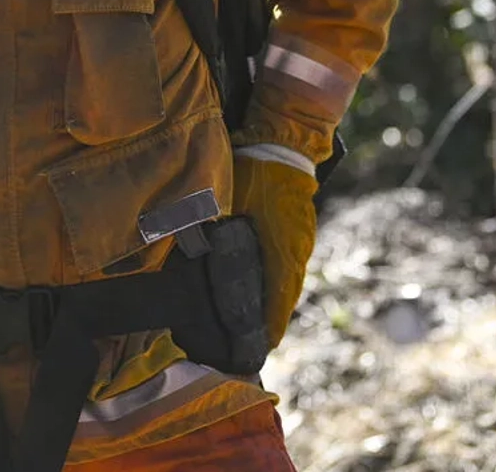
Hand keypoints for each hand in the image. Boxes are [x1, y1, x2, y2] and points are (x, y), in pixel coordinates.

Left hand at [231, 154, 319, 349]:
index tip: (257, 350)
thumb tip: (193, 259)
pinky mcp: (301, 234)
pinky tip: (262, 291)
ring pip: (288, 283)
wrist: (284, 144)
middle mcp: (295, 252)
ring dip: (273, 303)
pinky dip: (277, 284)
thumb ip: (214, 234)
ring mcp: (301, 244)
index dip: (267, 328)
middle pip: (284, 298)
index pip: (276, 301)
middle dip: (268, 322)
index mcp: (281, 250)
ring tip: (254, 325)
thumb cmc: (253, 172)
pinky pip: (289, 268)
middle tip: (250, 345)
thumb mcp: (228, 203)